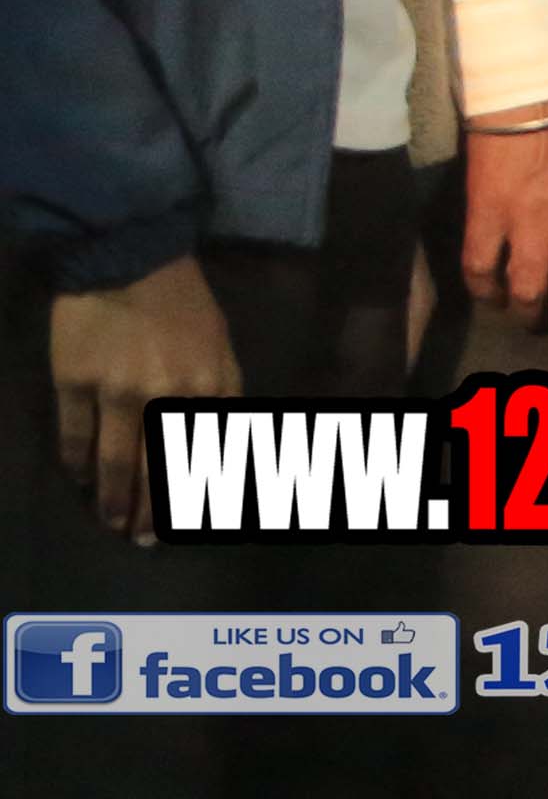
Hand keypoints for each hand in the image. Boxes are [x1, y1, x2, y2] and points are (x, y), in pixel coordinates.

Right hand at [51, 254, 241, 540]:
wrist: (129, 256)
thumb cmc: (182, 303)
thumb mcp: (221, 348)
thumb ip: (220, 395)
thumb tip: (217, 445)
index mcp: (212, 389)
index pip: (206, 459)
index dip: (197, 497)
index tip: (190, 523)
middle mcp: (169, 397)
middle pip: (160, 471)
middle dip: (155, 514)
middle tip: (147, 542)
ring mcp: (118, 391)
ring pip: (115, 464)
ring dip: (114, 501)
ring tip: (113, 524)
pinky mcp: (76, 381)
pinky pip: (75, 436)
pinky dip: (76, 465)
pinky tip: (78, 479)